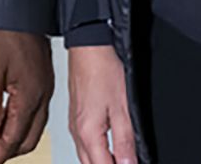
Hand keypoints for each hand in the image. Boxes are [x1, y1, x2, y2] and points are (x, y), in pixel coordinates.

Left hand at [0, 29, 51, 161]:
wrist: (19, 3)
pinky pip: (33, 112)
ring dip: (11, 138)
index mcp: (30, 94)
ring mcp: (44, 87)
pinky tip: (2, 118)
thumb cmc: (4, 28)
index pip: (14, 138)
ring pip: (31, 126)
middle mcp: (42, 94)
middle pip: (27, 138)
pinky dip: (17, 123)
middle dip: (5, 151)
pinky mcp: (41, 79)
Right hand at [67, 45, 135, 163]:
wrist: (88, 47)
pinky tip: (109, 150)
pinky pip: (84, 144)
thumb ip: (126, 141)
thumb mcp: (123, 108)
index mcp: (88, 134)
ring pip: (86, 157)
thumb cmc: (103, 71)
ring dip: (102, 162)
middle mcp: (77, 132)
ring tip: (121, 160)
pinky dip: (96, 153)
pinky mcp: (76, 117)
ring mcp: (74, 125)